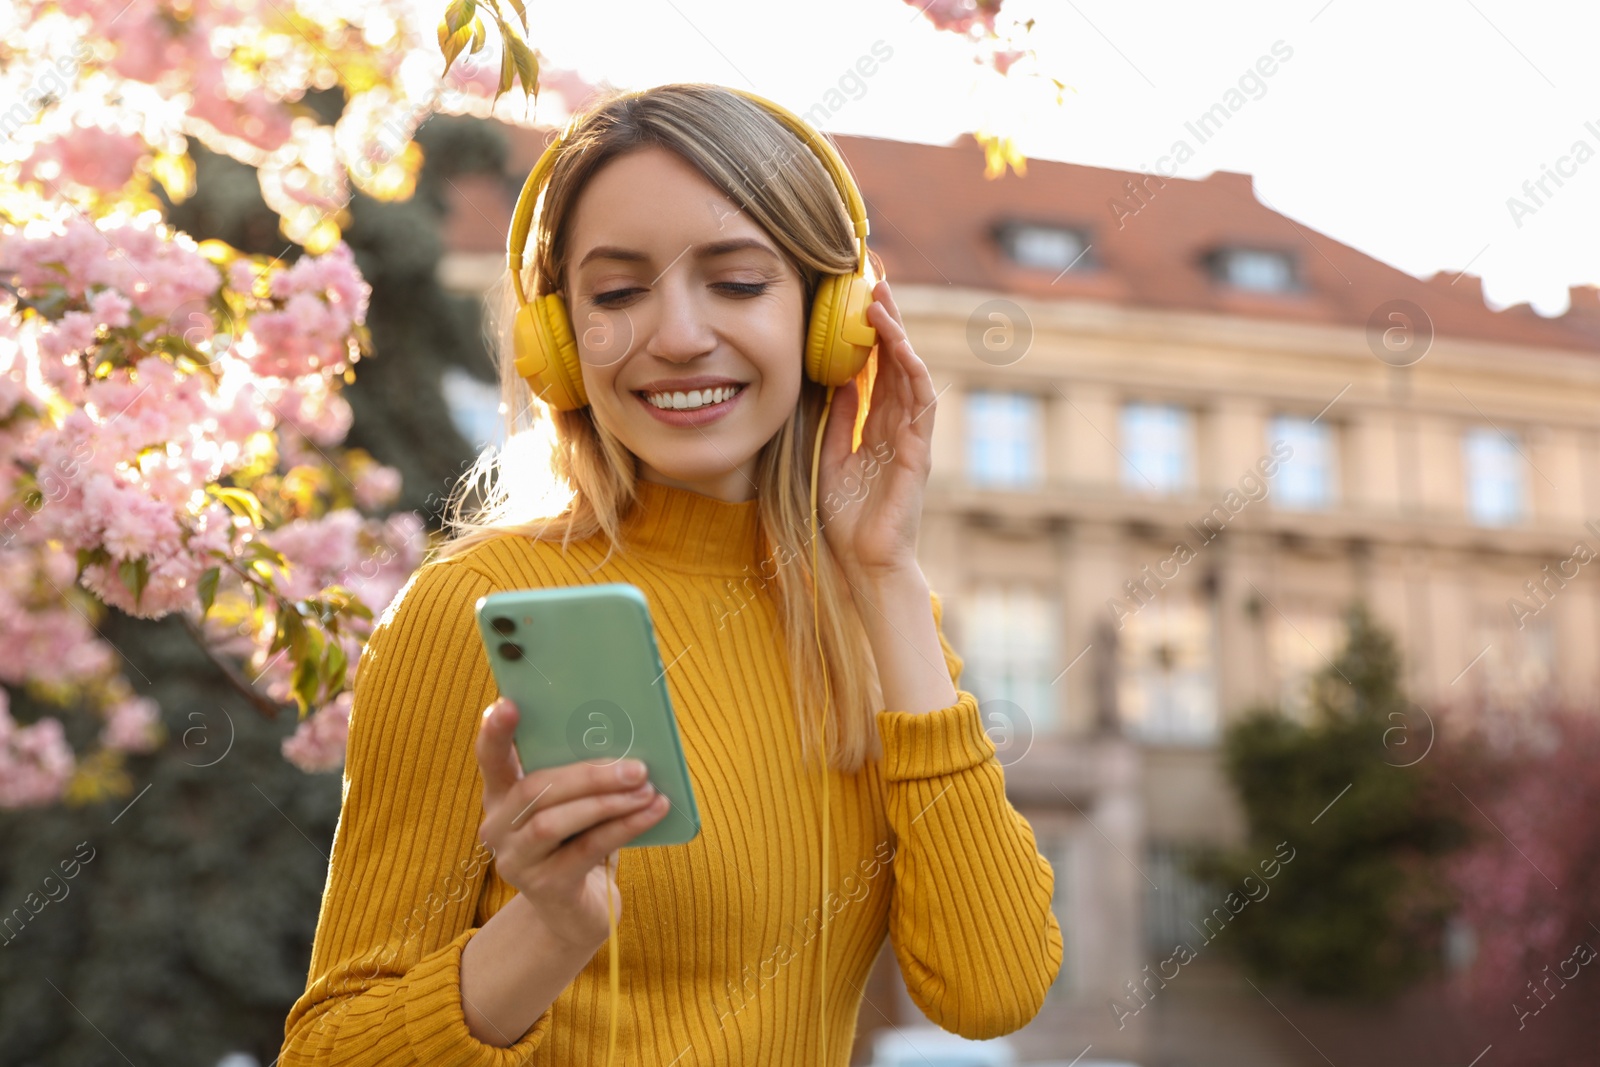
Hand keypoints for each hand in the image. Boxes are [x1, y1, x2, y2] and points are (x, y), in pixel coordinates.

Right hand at [474, 697, 670, 953]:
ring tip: (646, 788)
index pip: (490, 759)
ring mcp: (516, 860)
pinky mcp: (544, 888)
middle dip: (588, 774)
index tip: (507, 704)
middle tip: (636, 766)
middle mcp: (498, 827)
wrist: (576, 912)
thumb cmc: (578, 843)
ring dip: (607, 802)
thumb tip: (626, 743)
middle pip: (535, 789)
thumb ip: (580, 777)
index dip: (494, 733)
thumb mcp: (574, 806)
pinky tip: (653, 812)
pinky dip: (625, 827)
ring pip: (555, 821)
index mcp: (501, 796)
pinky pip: (586, 849)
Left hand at [816, 279, 936, 588]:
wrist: (863, 562)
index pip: (877, 369)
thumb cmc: (848, 519)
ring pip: (910, 374)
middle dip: (887, 321)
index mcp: (877, 426)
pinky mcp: (919, 452)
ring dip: (899, 336)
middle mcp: (898, 425)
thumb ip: (836, 420)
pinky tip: (901, 347)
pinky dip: (912, 372)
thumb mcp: (830, 457)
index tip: (856, 299)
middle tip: (874, 281)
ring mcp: (912, 437)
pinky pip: (921, 404)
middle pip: (896, 362)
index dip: (869, 334)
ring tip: (883, 302)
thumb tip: (833, 381)